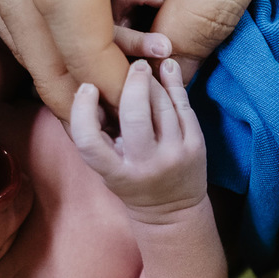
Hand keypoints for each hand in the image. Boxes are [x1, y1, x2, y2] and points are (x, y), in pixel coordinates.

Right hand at [70, 58, 206, 223]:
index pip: (90, 141)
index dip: (83, 110)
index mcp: (116, 173)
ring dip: (153, 80)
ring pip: (163, 104)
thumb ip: (98, 136)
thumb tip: (92, 87)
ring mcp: (174, 155)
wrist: (173, 210)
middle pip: (135, 115)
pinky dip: (174, 83)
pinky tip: (167, 68)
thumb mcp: (107, 168)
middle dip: (133, 83)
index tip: (88, 88)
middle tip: (130, 67)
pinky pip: (183, 105)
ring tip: (143, 69)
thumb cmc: (132, 182)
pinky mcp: (195, 145)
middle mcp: (146, 165)